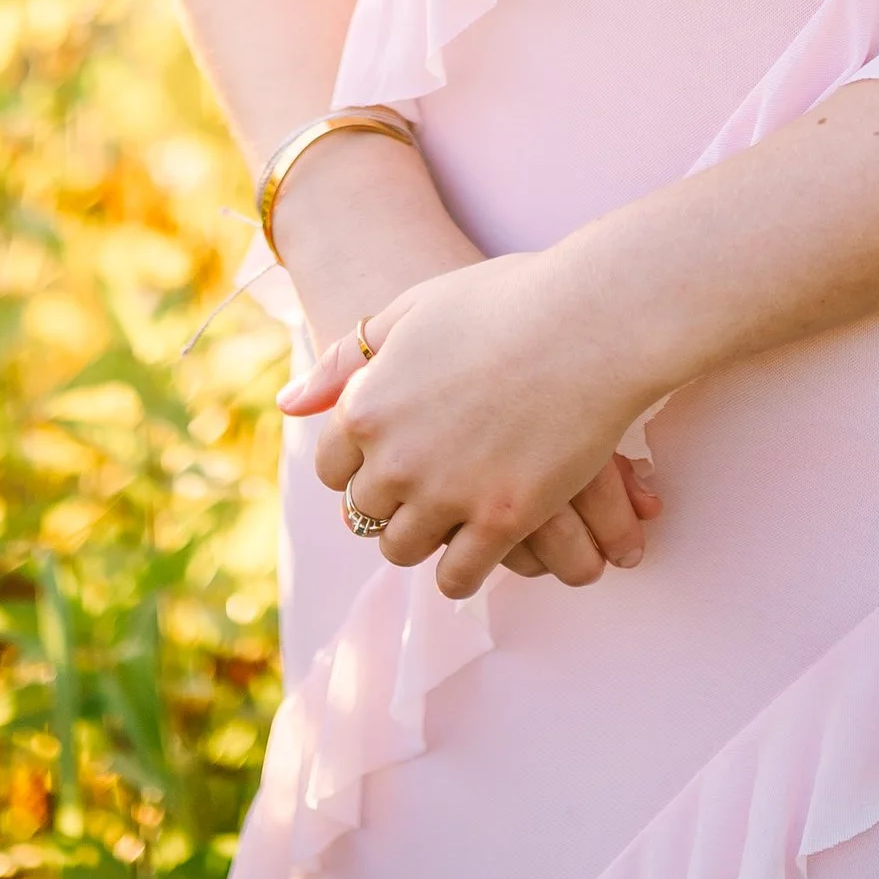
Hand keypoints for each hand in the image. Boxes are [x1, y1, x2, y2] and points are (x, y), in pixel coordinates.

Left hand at [282, 250, 658, 601]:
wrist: (590, 320)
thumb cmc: (508, 300)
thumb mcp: (414, 309)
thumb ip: (346, 359)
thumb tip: (288, 406)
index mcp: (367, 406)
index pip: (333, 467)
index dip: (362, 463)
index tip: (392, 455)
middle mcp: (394, 459)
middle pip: (366, 512)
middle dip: (393, 500)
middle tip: (431, 482)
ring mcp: (447, 494)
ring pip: (404, 550)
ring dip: (424, 536)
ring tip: (454, 513)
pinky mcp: (501, 521)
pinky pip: (457, 577)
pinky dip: (463, 570)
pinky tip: (482, 545)